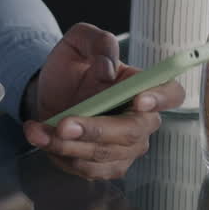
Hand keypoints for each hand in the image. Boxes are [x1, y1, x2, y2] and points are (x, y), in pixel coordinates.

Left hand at [22, 23, 183, 179]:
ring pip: (105, 153)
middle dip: (96, 130)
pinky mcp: (108, 165)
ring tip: (37, 131)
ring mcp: (127, 146)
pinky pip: (89, 168)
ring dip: (68, 145)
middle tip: (64, 124)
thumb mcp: (79, 41)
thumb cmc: (71, 68)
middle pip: (133, 132)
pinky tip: (41, 138)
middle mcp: (141, 119)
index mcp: (142, 85)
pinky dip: (61, 155)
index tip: (140, 99)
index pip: (171, 93)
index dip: (161, 98)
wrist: (49, 94)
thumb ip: (97, 43)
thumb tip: (107, 66)